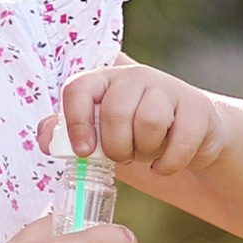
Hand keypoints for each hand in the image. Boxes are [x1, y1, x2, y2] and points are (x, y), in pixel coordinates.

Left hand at [58, 61, 230, 181]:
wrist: (190, 136)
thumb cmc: (136, 134)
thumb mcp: (101, 134)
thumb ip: (69, 133)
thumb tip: (44, 138)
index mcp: (106, 80)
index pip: (79, 88)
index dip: (76, 122)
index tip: (84, 152)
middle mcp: (136, 77)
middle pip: (115, 110)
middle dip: (116, 146)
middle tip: (123, 156)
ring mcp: (169, 89)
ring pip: (149, 122)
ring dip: (145, 151)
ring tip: (146, 154)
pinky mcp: (198, 109)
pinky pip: (179, 142)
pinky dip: (168, 164)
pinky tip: (164, 165)